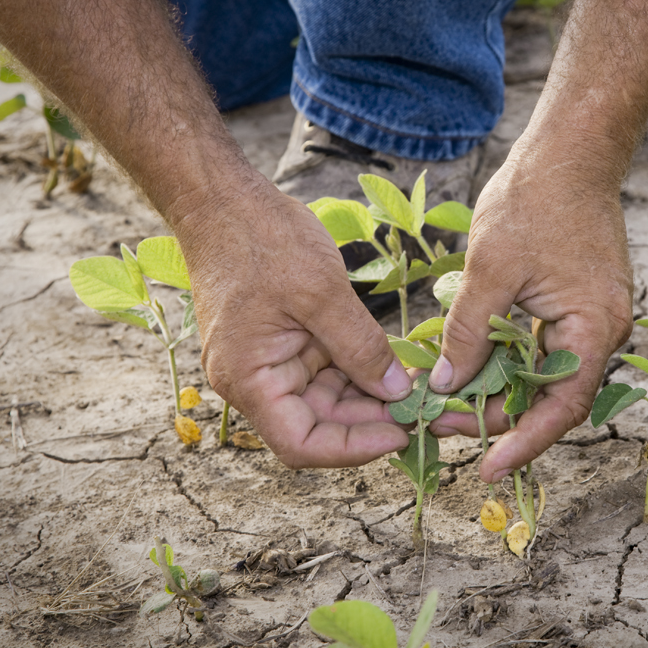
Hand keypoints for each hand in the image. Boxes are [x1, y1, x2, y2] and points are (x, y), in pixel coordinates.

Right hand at [175, 179, 414, 467]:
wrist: (224, 198)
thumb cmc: (260, 239)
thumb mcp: (321, 292)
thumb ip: (360, 347)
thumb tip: (397, 392)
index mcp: (249, 378)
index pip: (300, 443)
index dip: (352, 449)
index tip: (399, 435)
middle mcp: (254, 379)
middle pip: (318, 424)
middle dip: (370, 420)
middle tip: (423, 409)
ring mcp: (269, 361)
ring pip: (326, 399)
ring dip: (369, 396)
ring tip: (417, 386)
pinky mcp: (284, 342)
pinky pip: (325, 370)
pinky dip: (358, 370)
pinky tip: (395, 365)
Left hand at [427, 145, 633, 481]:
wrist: (571, 150)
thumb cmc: (536, 201)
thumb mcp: (490, 271)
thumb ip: (468, 333)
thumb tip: (446, 386)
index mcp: (593, 329)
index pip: (560, 409)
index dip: (522, 443)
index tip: (485, 468)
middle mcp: (603, 331)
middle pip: (552, 396)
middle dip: (499, 416)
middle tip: (442, 423)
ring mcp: (594, 316)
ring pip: (546, 372)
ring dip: (501, 388)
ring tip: (450, 399)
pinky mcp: (580, 301)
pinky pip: (546, 346)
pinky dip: (511, 359)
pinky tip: (474, 362)